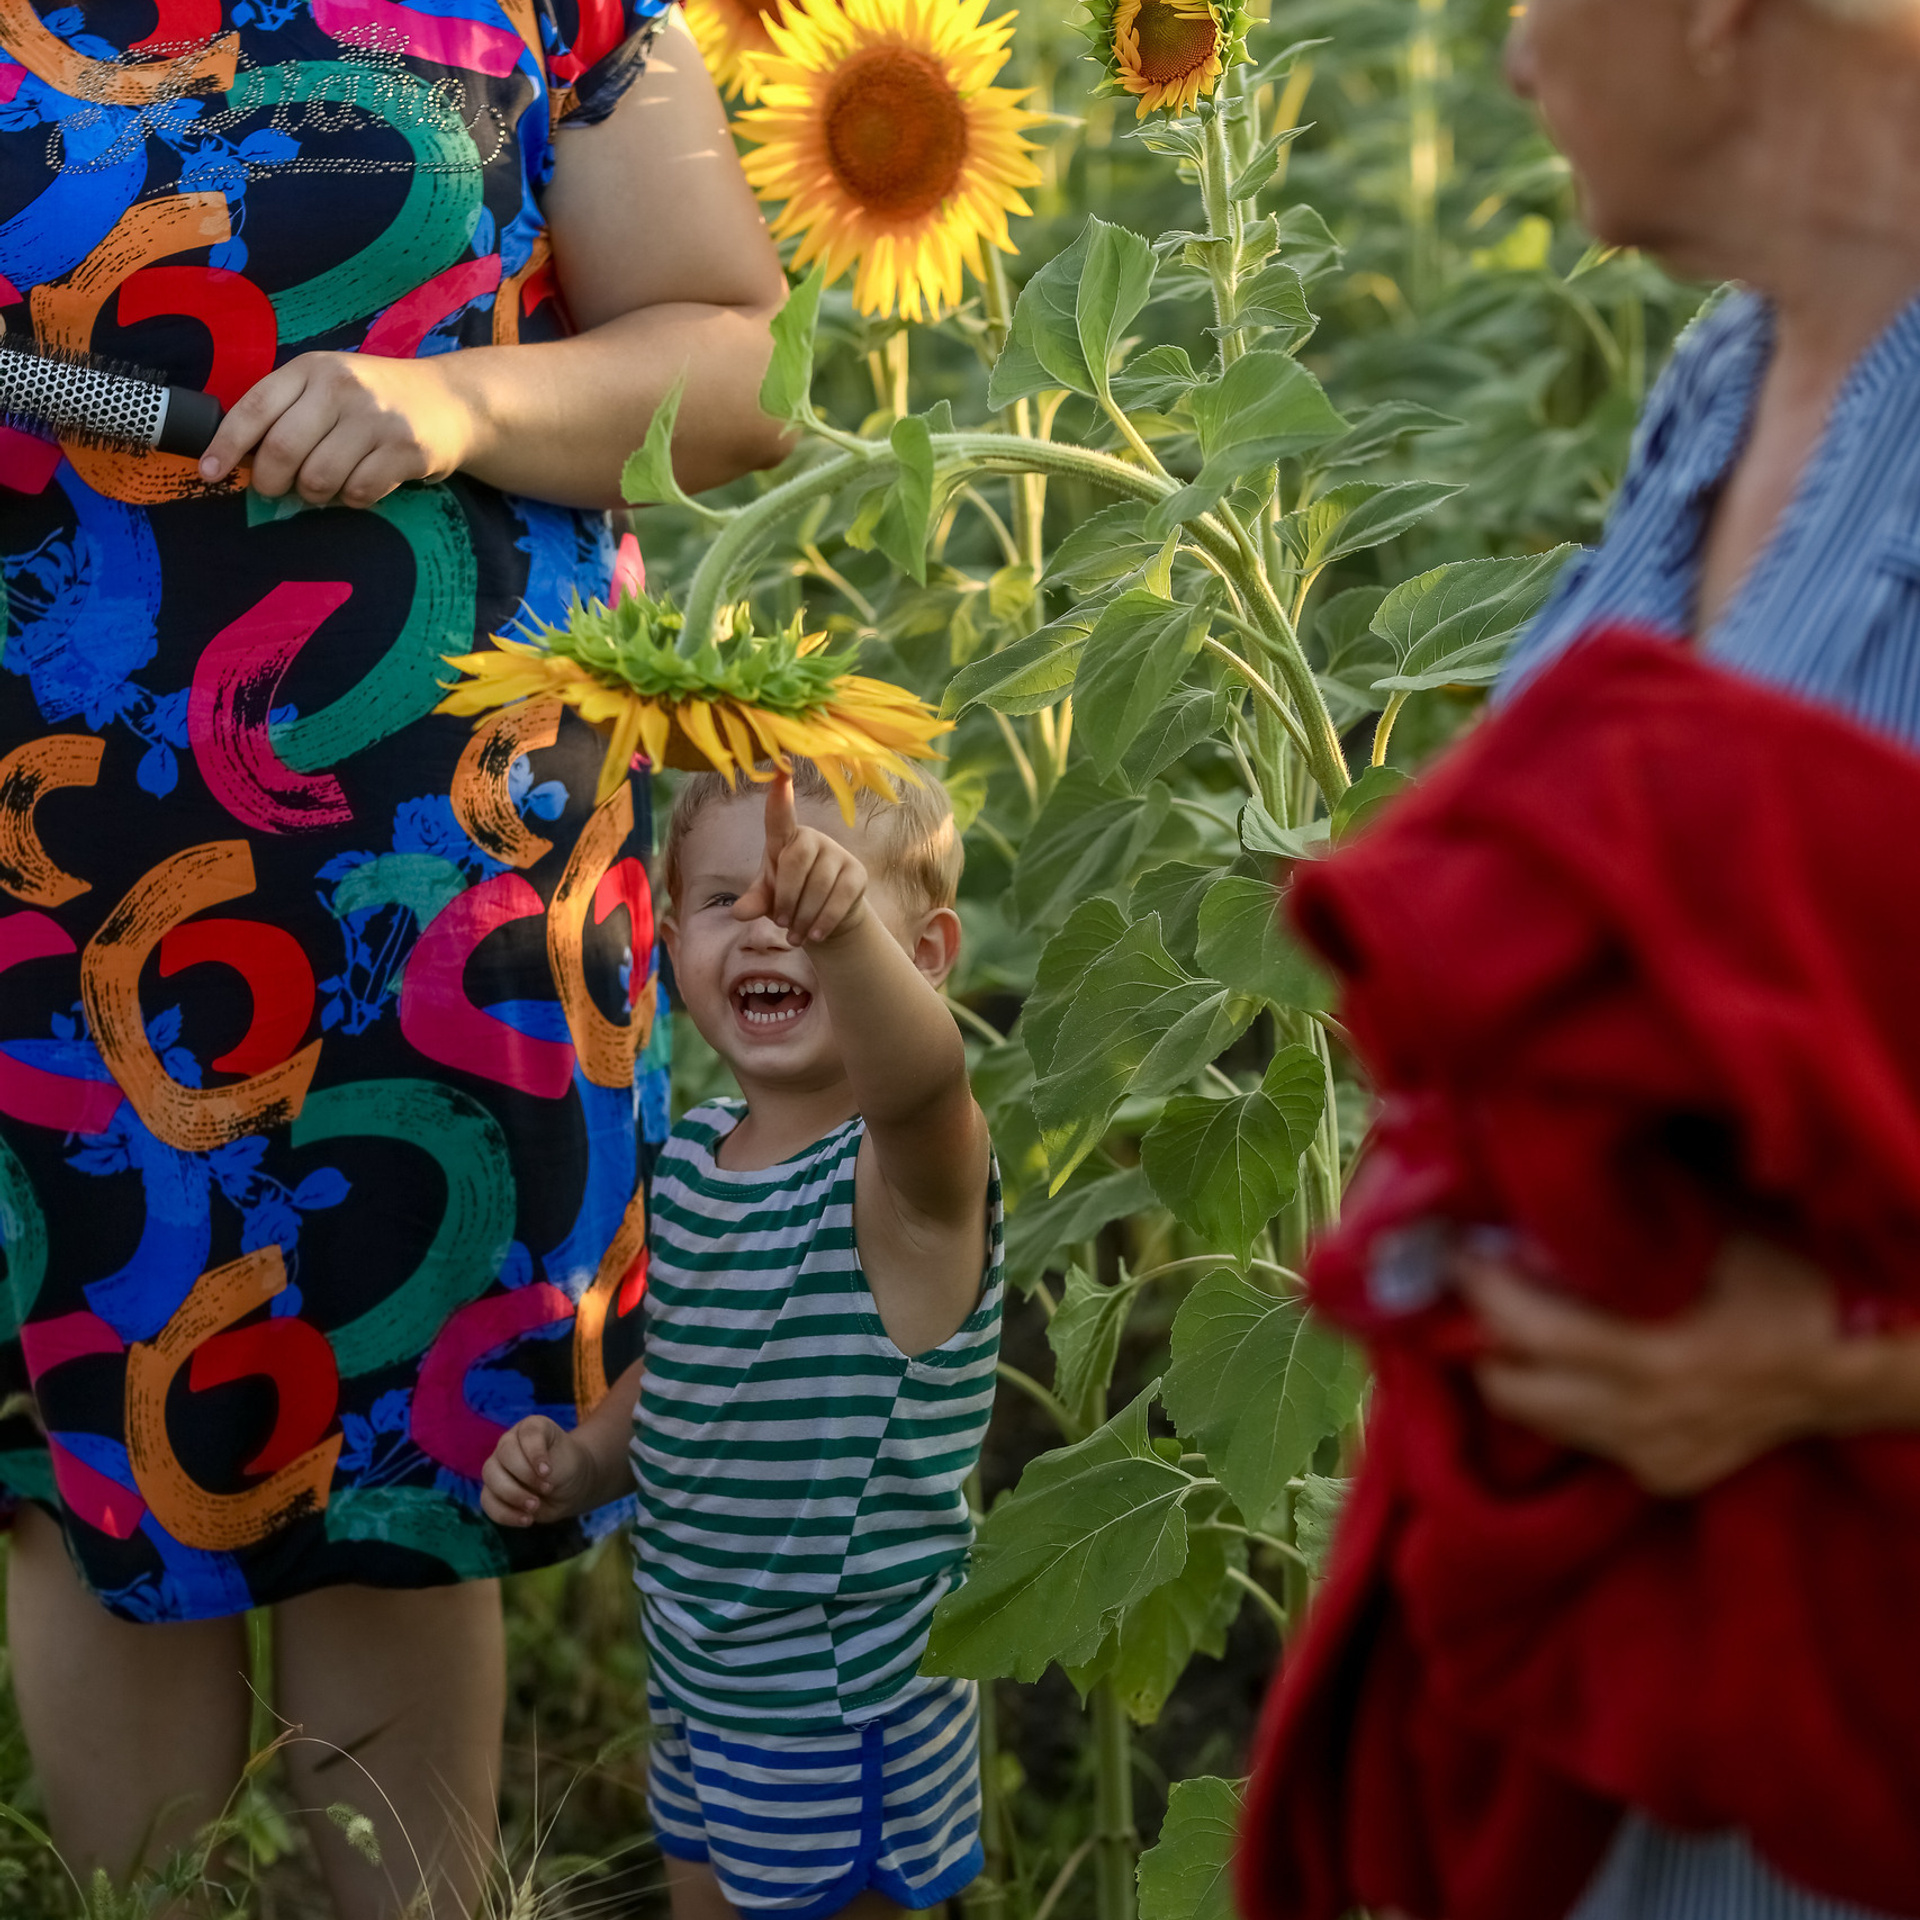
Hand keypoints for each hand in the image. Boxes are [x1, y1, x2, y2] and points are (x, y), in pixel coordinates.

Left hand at [199, 352, 480, 507]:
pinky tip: (363, 484)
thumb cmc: (377, 399)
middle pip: (283, 450)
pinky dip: (354, 499)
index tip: (210, 472)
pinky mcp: (407, 449)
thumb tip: (242, 459)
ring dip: (317, 494)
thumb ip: (289, 411)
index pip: (255, 408)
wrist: (452, 400)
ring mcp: (376, 418)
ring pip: (320, 477)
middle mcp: (342, 387)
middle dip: (273, 481)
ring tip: (329, 485)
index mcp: (312, 368)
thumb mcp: (329, 386)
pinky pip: (360, 492)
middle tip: (280, 489)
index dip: (226, 445)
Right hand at [480, 1415, 598, 1527]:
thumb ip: (548, 1467)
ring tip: (535, 1507)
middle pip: (504, 1454)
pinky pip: (488, 1501)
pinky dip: (505, 1513)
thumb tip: (526, 1486)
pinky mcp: (493, 1490)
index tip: (548, 1472)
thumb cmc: (568, 1467)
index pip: (526, 1434)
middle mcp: (509, 1443)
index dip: (534, 1454)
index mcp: (530, 1428)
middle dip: (525, 1475)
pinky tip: (526, 1520)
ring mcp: (498, 1466)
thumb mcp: (568, 1461)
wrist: (567, 1487)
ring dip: (512, 1495)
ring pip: (490, 1477)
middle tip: (547, 1489)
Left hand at [731, 769, 870, 944]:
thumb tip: (739, 912)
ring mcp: (837, 853)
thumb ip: (755, 901)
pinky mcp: (857, 872)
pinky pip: (840, 897)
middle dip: (787, 897)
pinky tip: (815, 936)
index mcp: (784, 839)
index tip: (781, 765)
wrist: (825, 919)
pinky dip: (824, 920)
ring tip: (795, 936)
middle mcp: (812, 838)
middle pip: (795, 860)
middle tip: (782, 923)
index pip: (779, 815)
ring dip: (803, 916)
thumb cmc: (791, 899)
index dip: (779, 793)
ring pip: (818, 885)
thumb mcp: (768, 900)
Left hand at [1458, 1234, 1843, 1494]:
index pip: (1528, 1331)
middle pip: (1508, 1390)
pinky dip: (1561, 1399)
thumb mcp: (1711, 1238)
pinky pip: (1581, 1437)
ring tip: (1512, 1320)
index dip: (1480, 1288)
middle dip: (1480, 1339)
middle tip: (1473, 1291)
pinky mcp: (1662, 1476)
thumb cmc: (1789, 1284)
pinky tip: (1572, 1360)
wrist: (1856, 1366)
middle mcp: (1644, 1421)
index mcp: (1654, 1360)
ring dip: (1516, 1370)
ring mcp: (1652, 1456)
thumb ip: (1622, 1227)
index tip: (1458, 1249)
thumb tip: (1536, 1194)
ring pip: (1537, 1420)